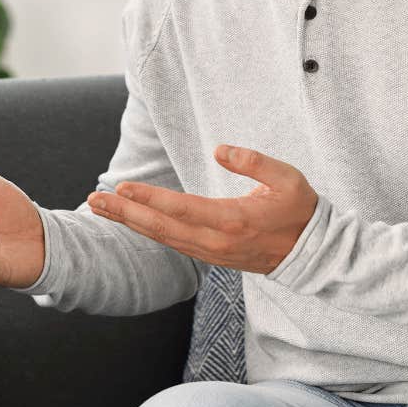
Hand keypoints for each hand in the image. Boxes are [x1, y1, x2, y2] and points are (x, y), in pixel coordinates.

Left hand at [85, 145, 317, 274]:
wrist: (313, 254)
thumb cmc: (300, 210)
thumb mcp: (288, 178)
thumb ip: (254, 163)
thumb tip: (220, 150)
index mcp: (234, 221)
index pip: (183, 209)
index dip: (151, 198)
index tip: (123, 187)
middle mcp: (217, 242)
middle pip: (161, 228)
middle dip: (125, 213)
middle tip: (94, 200)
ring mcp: (211, 253)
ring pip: (162, 238)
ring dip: (129, 222)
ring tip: (100, 207)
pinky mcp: (210, 256)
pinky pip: (171, 243)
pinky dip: (146, 231)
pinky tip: (128, 220)